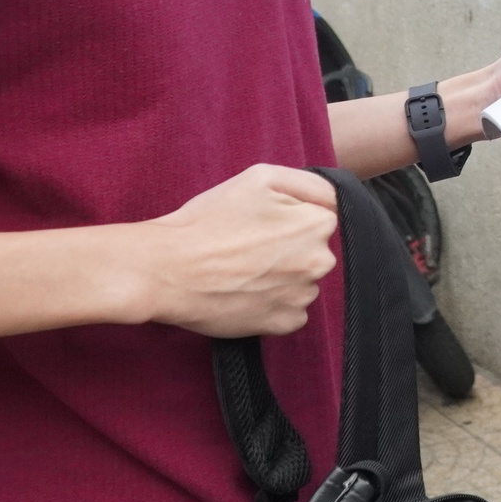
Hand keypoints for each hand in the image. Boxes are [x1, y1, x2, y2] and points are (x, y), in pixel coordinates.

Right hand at [131, 166, 338, 336]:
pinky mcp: (284, 324)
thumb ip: (308, 183)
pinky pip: (290, 310)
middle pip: (313, 251)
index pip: (320, 218)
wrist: (166, 270)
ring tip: (242, 270)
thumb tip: (334, 200)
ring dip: (281, 276)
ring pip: (302, 281)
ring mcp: (302, 296)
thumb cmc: (209, 220)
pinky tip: (246, 291)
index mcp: (317, 225)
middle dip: (288, 247)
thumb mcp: (260, 178)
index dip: (289, 217)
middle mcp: (320, 262)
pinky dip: (273, 303)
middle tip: (247, 246)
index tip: (261, 222)